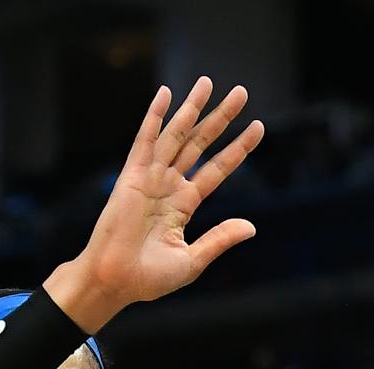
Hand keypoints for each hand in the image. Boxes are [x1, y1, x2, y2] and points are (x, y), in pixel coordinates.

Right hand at [48, 78, 263, 331]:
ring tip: (209, 82)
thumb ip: (220, 239)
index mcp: (184, 205)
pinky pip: (145, 141)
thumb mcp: (193, 260)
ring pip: (177, 136)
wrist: (116, 281)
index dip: (237, 149)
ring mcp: (151, 179)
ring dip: (192, 108)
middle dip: (221, 118)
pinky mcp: (132, 177)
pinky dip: (154, 117)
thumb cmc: (149, 278)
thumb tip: (252, 226)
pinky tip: (166, 94)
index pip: (217, 169)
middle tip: (242, 93)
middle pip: (200, 144)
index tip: (258, 128)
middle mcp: (169, 186)